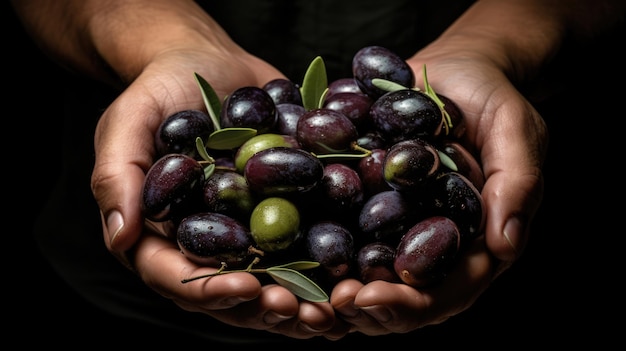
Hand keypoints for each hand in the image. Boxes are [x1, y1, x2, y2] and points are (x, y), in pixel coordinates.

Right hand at [90, 45, 347, 338]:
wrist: (211, 63)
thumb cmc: (160, 89)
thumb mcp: (129, 122)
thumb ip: (119, 176)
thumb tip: (121, 237)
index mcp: (159, 234)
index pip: (177, 276)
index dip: (209, 290)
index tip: (247, 288)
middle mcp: (204, 244)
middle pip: (230, 293)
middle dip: (266, 307)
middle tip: (302, 311)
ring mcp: (245, 233)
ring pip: (271, 282)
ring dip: (301, 303)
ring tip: (331, 312)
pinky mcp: (281, 215)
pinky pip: (303, 247)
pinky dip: (326, 269)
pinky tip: (352, 279)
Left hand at [329, 42, 546, 334]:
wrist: (454, 69)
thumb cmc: (492, 99)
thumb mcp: (516, 130)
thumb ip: (517, 182)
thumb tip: (505, 244)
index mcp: (474, 242)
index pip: (447, 291)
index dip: (411, 303)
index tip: (372, 298)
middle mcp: (432, 243)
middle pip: (400, 294)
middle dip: (365, 305)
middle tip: (331, 302)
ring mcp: (398, 226)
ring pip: (366, 274)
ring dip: (335, 288)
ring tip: (302, 292)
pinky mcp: (368, 202)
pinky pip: (342, 231)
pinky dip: (317, 246)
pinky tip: (289, 246)